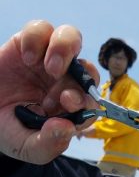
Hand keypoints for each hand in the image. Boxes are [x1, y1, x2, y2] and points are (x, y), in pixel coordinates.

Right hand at [0, 19, 98, 163]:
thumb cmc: (8, 129)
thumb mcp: (26, 147)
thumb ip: (48, 145)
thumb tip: (68, 128)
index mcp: (69, 107)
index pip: (91, 100)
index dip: (87, 101)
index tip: (69, 105)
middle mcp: (63, 80)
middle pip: (88, 69)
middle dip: (82, 82)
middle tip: (64, 96)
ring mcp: (46, 59)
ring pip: (71, 37)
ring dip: (66, 50)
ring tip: (51, 68)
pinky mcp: (27, 43)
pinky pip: (41, 29)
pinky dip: (37, 39)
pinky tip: (26, 58)